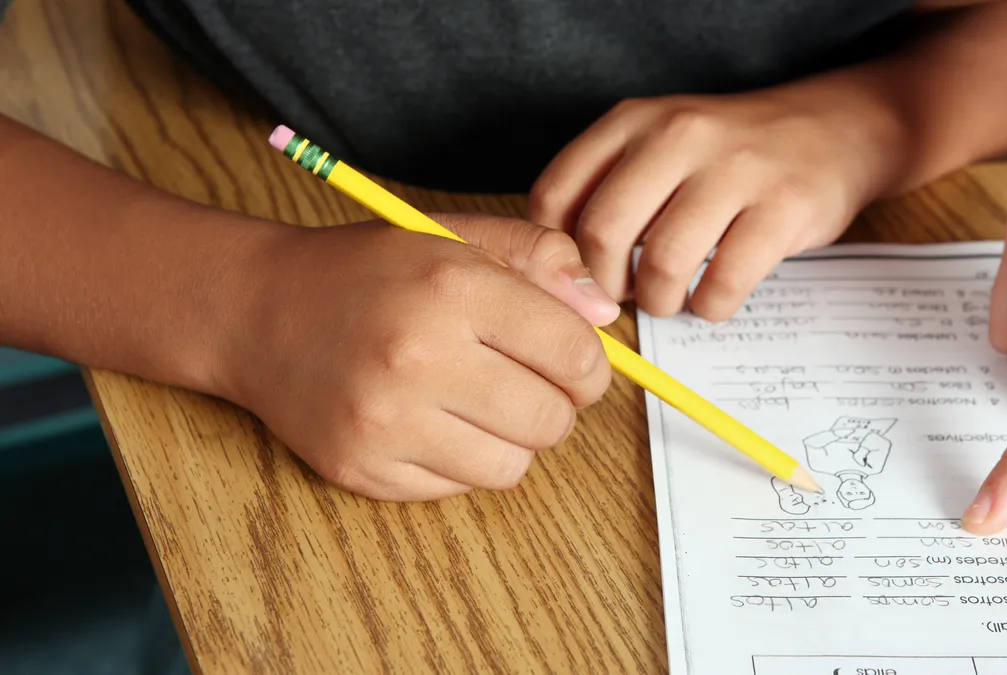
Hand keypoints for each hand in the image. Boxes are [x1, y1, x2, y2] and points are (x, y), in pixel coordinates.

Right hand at [220, 214, 619, 500]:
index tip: (572, 363)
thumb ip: (540, 260)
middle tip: (523, 382)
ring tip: (476, 402)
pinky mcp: (361, 470)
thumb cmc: (367, 273)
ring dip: (509, 439)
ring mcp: (385, 423)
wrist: (257, 310)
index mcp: (452, 289)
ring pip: (511, 467)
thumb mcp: (454, 237)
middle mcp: (417, 357)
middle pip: (550, 420)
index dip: (588, 366)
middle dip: (553, 405)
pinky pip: (457, 489)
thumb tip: (604, 314)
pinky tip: (430, 422)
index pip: (575, 355)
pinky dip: (460, 462)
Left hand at [530, 84, 902, 319]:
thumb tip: (563, 267)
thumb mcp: (659, 144)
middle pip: (602, 234)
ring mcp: (734, 169)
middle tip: (625, 297)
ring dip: (660, 302)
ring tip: (672, 299)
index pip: (556, 196)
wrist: (835, 129)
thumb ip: (608, 189)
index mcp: (633, 121)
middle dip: (605, 286)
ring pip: (662, 263)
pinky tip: (715, 299)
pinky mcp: (783, 208)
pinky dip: (711, 307)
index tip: (579, 275)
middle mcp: (678, 135)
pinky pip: (724, 282)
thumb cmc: (731, 154)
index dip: (558, 253)